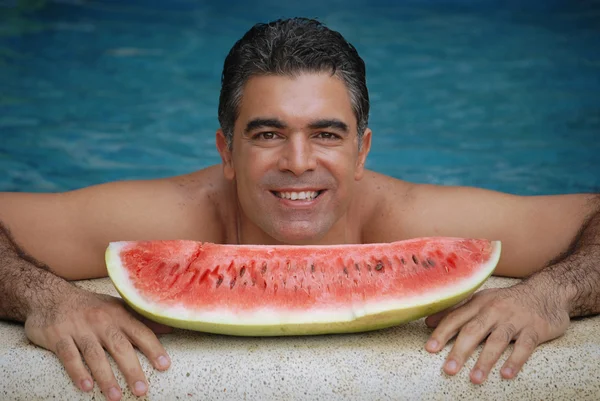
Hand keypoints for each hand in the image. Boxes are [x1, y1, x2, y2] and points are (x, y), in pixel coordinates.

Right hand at [23, 286, 171, 399]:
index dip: (153, 348)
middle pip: (119, 346)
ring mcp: (79, 328)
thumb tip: (170, 327)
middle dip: (132, 369)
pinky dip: (77, 372)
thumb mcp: (117, 307)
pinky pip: (68, 356)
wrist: (50, 295)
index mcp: (118, 314)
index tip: (164, 365)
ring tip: (116, 397)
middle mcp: (101, 321)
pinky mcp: (58, 336)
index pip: (140, 332)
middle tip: (142, 390)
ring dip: (106, 377)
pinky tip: (86, 387)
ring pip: (95, 355)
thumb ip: (141, 320)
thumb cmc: (91, 306)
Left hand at [424, 283, 569, 383]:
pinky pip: (524, 346)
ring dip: (485, 360)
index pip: (456, 318)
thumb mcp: (481, 301)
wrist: (548, 292)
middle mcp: (494, 310)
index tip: (430, 349)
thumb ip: (456, 312)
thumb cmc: (508, 301)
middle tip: (449, 369)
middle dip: (460, 350)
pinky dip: (515, 360)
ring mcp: (515, 320)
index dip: (442, 333)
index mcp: (479, 303)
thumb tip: (429, 322)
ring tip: (475, 378)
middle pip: (473, 330)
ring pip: (497, 340)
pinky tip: (506, 374)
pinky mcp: (535, 329)